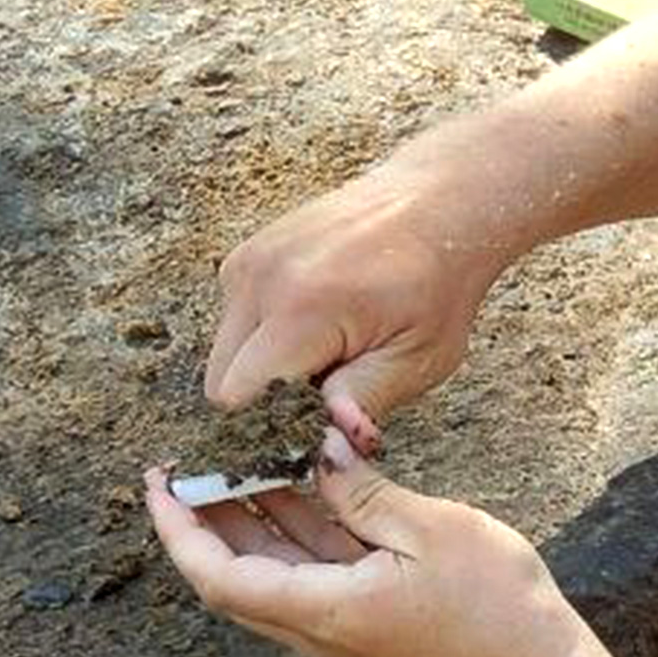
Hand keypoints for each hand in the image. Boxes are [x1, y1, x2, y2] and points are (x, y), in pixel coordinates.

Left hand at [143, 438, 595, 656]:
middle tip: (185, 462)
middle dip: (201, 520)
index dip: (179, 530)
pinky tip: (292, 485)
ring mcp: (338, 633)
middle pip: (231, 578)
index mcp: (325, 610)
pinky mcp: (360, 624)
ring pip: (267, 575)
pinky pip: (305, 576)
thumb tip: (313, 448)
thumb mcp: (429, 528)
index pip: (219, 576)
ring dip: (244, 523)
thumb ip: (360, 490)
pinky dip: (289, 532)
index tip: (160, 482)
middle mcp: (318, 631)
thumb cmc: (495, 604)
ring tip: (230, 462)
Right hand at [205, 162, 503, 456]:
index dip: (265, 427)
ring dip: (263, 368)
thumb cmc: (436, 284)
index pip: (236, 398)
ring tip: (326, 350)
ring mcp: (247, 260)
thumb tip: (326, 450)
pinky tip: (315, 324)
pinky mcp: (246, 254)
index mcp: (300, 309)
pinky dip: (263, 337)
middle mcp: (259, 279)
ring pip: (224, 354)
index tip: (304, 430)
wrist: (436, 206)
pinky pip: (232, 321)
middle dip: (263, 402)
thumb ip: (363, 404)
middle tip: (324, 388)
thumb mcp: (418, 359)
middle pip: (221, 381)